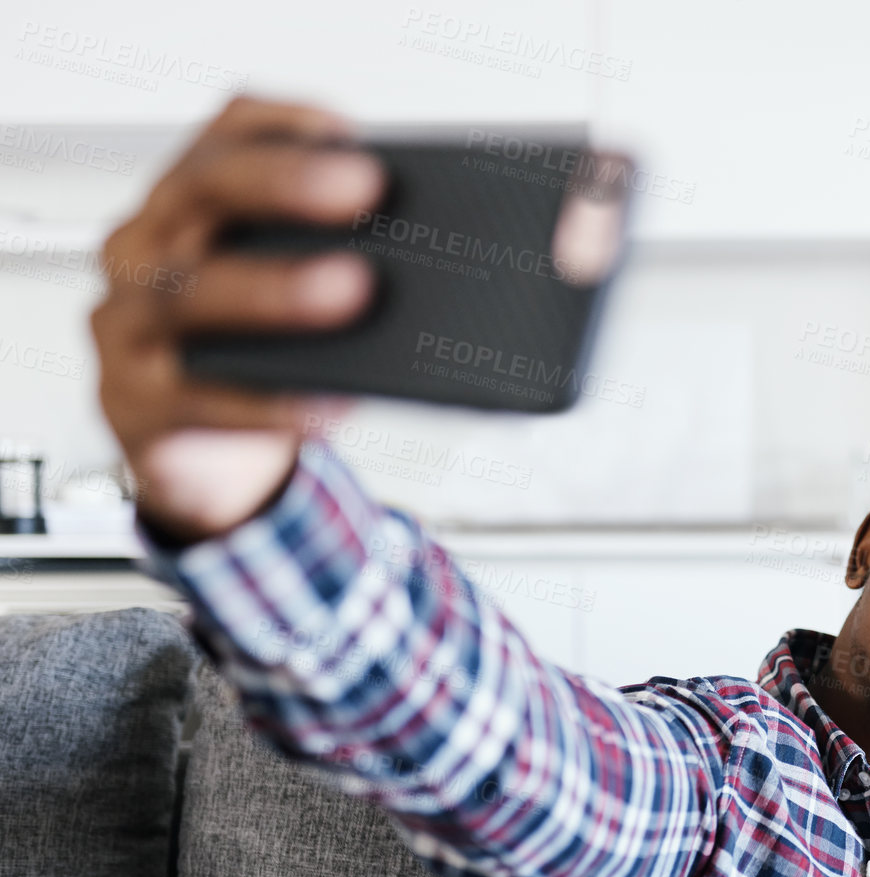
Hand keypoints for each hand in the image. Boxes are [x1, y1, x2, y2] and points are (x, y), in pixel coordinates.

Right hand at [91, 95, 384, 545]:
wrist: (203, 457)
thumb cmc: (253, 352)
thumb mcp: (286, 286)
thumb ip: (338, 254)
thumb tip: (434, 244)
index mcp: (188, 203)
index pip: (225, 135)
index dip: (283, 125)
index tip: (349, 131)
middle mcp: (147, 248)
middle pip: (206, 192)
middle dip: (286, 183)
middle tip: (364, 188)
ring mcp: (132, 323)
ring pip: (193, 294)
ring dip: (278, 289)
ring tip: (354, 290)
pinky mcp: (138, 402)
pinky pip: (203, 397)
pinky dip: (273, 401)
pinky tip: (332, 401)